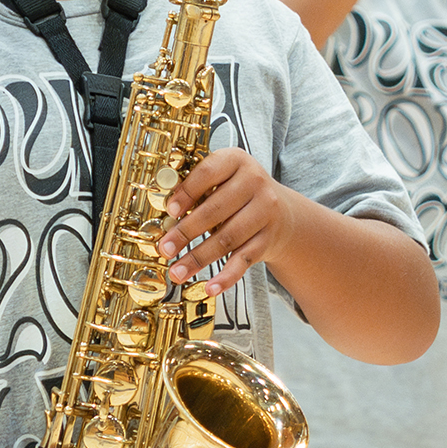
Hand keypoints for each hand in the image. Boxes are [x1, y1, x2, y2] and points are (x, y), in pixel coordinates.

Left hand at [157, 147, 300, 294]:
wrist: (282, 212)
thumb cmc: (237, 194)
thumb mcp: (221, 178)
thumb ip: (196, 188)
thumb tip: (164, 214)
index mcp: (237, 160)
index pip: (208, 173)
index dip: (187, 192)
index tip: (169, 211)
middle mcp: (255, 182)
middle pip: (215, 210)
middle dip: (186, 232)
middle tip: (165, 248)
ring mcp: (266, 211)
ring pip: (227, 238)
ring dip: (199, 258)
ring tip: (177, 272)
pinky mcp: (268, 239)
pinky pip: (244, 260)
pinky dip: (227, 276)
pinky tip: (211, 287)